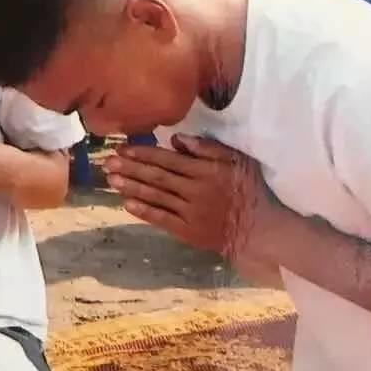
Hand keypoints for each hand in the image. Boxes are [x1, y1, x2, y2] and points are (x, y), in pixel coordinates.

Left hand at [104, 135, 282, 262]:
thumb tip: (175, 138)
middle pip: (156, 177)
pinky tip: (127, 204)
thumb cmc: (250, 190)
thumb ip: (206, 148)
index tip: (121, 148)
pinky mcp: (189, 232)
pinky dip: (144, 211)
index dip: (142, 154)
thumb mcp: (235, 161)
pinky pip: (162, 220)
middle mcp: (194, 191)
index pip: (167, 160)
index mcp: (204, 170)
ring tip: (111, 180)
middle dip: (130, 169)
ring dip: (131, 187)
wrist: (263, 229)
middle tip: (107, 162)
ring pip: (156, 197)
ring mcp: (190, 213)